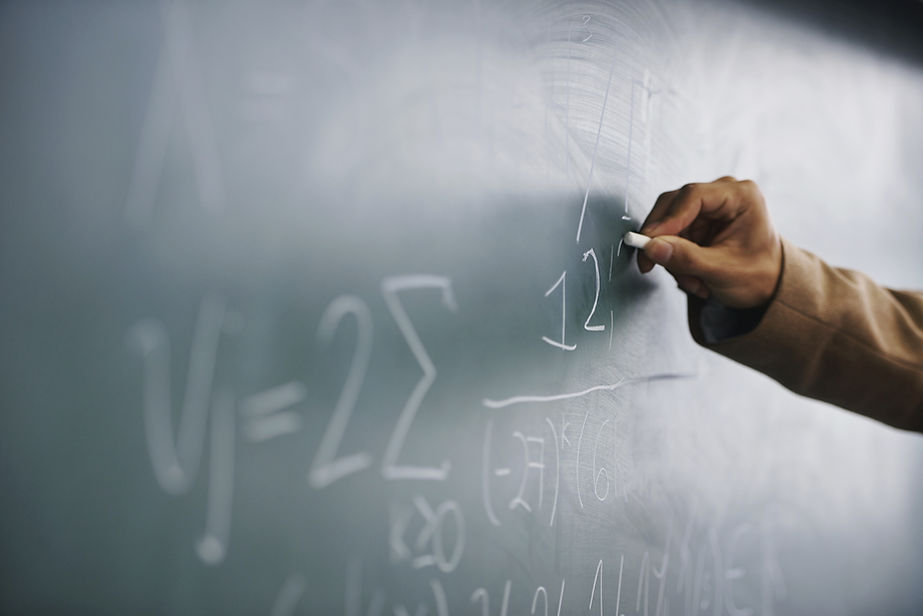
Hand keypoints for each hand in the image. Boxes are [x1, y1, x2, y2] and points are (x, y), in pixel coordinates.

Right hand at [637, 177, 782, 308]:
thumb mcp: (723, 270)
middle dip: (662, 239)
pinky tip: (691, 275)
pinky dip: (674, 258)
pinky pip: (670, 235)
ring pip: (667, 223)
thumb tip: (652, 248)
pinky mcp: (697, 221)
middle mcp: (722, 194)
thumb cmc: (759, 275)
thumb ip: (687, 258)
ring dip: (670, 255)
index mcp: (741, 196)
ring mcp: (708, 207)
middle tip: (651, 264)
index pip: (693, 196)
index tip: (649, 242)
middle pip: (673, 205)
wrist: (768, 286)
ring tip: (691, 280)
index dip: (667, 219)